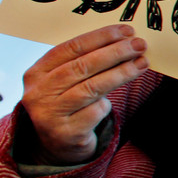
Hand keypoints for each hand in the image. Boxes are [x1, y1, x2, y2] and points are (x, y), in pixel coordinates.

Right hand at [21, 24, 149, 164]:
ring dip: (121, 73)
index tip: (126, 31)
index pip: (71, 48)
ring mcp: (49, 114)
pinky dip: (106, 105)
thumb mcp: (66, 82)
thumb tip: (124, 41)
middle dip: (115, 53)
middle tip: (139, 45)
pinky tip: (111, 102)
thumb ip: (84, 63)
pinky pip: (95, 112)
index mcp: (36, 73)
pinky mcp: (65, 133)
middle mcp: (38, 93)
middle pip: (82, 66)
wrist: (57, 146)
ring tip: (142, 63)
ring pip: (91, 88)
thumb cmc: (68, 104)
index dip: (100, 37)